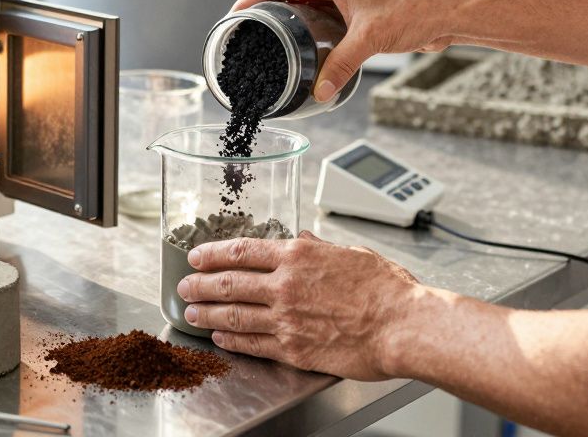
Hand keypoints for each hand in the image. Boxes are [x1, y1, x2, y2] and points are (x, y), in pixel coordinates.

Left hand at [177, 230, 420, 380]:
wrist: (403, 326)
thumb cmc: (387, 290)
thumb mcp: (351, 253)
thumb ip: (320, 248)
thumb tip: (302, 238)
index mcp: (298, 255)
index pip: (241, 250)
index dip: (212, 253)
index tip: (196, 255)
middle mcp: (286, 284)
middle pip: (228, 282)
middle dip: (199, 285)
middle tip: (184, 286)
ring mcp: (286, 318)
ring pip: (233, 315)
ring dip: (207, 314)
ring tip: (191, 313)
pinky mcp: (293, 349)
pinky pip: (252, 343)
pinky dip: (231, 340)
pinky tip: (220, 337)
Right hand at [232, 0, 466, 100]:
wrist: (444, 12)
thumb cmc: (413, 9)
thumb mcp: (369, 39)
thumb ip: (340, 66)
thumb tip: (320, 92)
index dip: (251, 0)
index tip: (233, 17)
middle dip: (265, 14)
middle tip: (246, 37)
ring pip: (303, 7)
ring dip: (287, 24)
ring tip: (267, 46)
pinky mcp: (353, 8)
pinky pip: (320, 17)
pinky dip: (307, 31)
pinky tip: (301, 49)